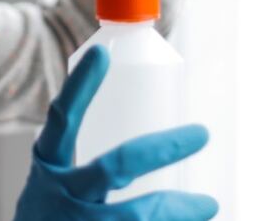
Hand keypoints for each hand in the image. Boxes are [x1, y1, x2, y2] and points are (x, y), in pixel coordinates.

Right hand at [13, 46, 217, 219]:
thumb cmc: (52, 216)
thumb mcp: (55, 182)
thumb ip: (90, 165)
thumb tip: (151, 144)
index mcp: (48, 165)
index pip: (61, 119)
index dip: (79, 86)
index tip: (102, 52)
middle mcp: (62, 193)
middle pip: (115, 166)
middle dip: (162, 149)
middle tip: (201, 133)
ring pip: (136, 215)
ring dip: (177, 209)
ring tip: (208, 203)